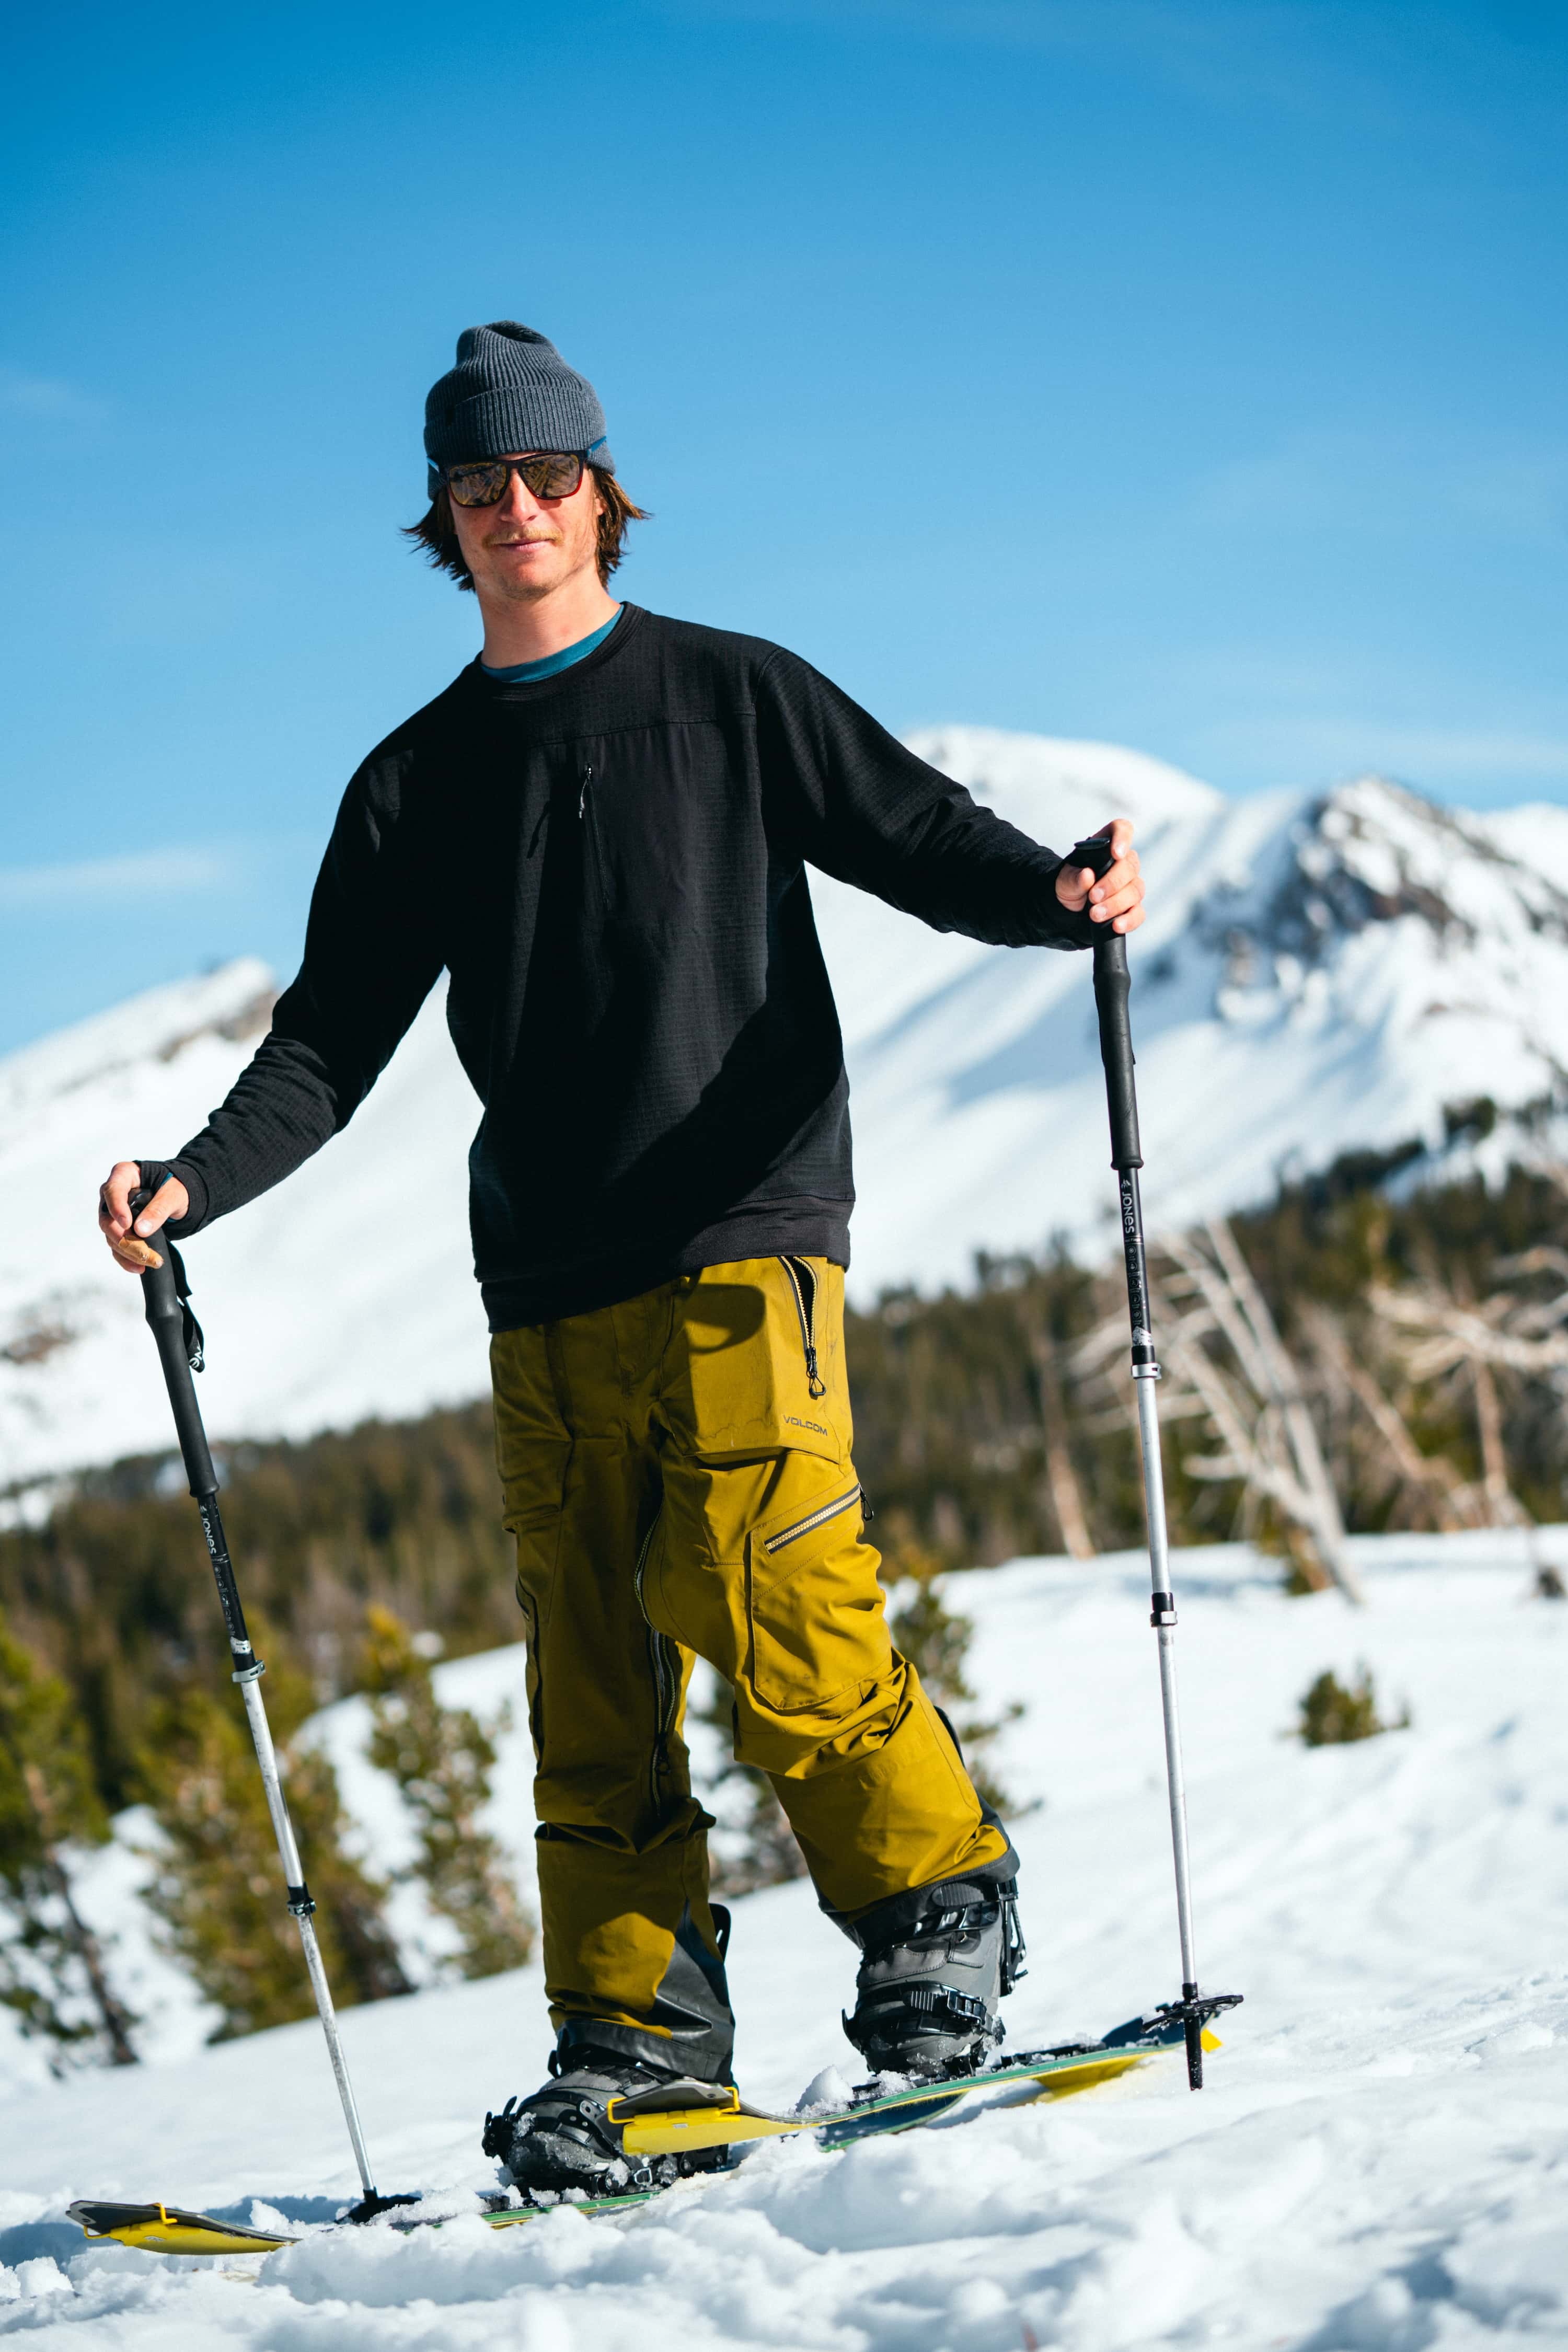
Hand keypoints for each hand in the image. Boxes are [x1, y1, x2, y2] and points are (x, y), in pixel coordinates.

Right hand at [98, 1161, 189, 1273]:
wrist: (178, 1196)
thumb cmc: (174, 1187)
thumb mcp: (173, 1194)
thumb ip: (158, 1209)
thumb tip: (141, 1230)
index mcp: (124, 1175)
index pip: (112, 1191)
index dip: (117, 1208)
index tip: (127, 1224)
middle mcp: (113, 1194)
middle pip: (107, 1219)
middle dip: (124, 1239)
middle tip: (143, 1252)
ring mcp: (113, 1212)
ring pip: (111, 1236)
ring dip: (128, 1252)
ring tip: (149, 1261)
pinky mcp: (118, 1229)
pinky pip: (116, 1246)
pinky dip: (126, 1259)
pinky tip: (138, 1267)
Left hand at [1054, 818, 1144, 933]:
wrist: (1069, 910)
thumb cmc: (1069, 886)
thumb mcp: (1063, 881)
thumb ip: (1072, 877)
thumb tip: (1087, 875)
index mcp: (1106, 846)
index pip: (1122, 830)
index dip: (1123, 838)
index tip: (1116, 854)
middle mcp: (1123, 863)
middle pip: (1130, 866)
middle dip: (1112, 883)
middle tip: (1092, 897)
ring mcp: (1130, 886)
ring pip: (1136, 890)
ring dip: (1115, 904)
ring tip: (1094, 914)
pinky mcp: (1132, 908)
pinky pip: (1138, 913)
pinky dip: (1129, 920)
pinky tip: (1116, 925)